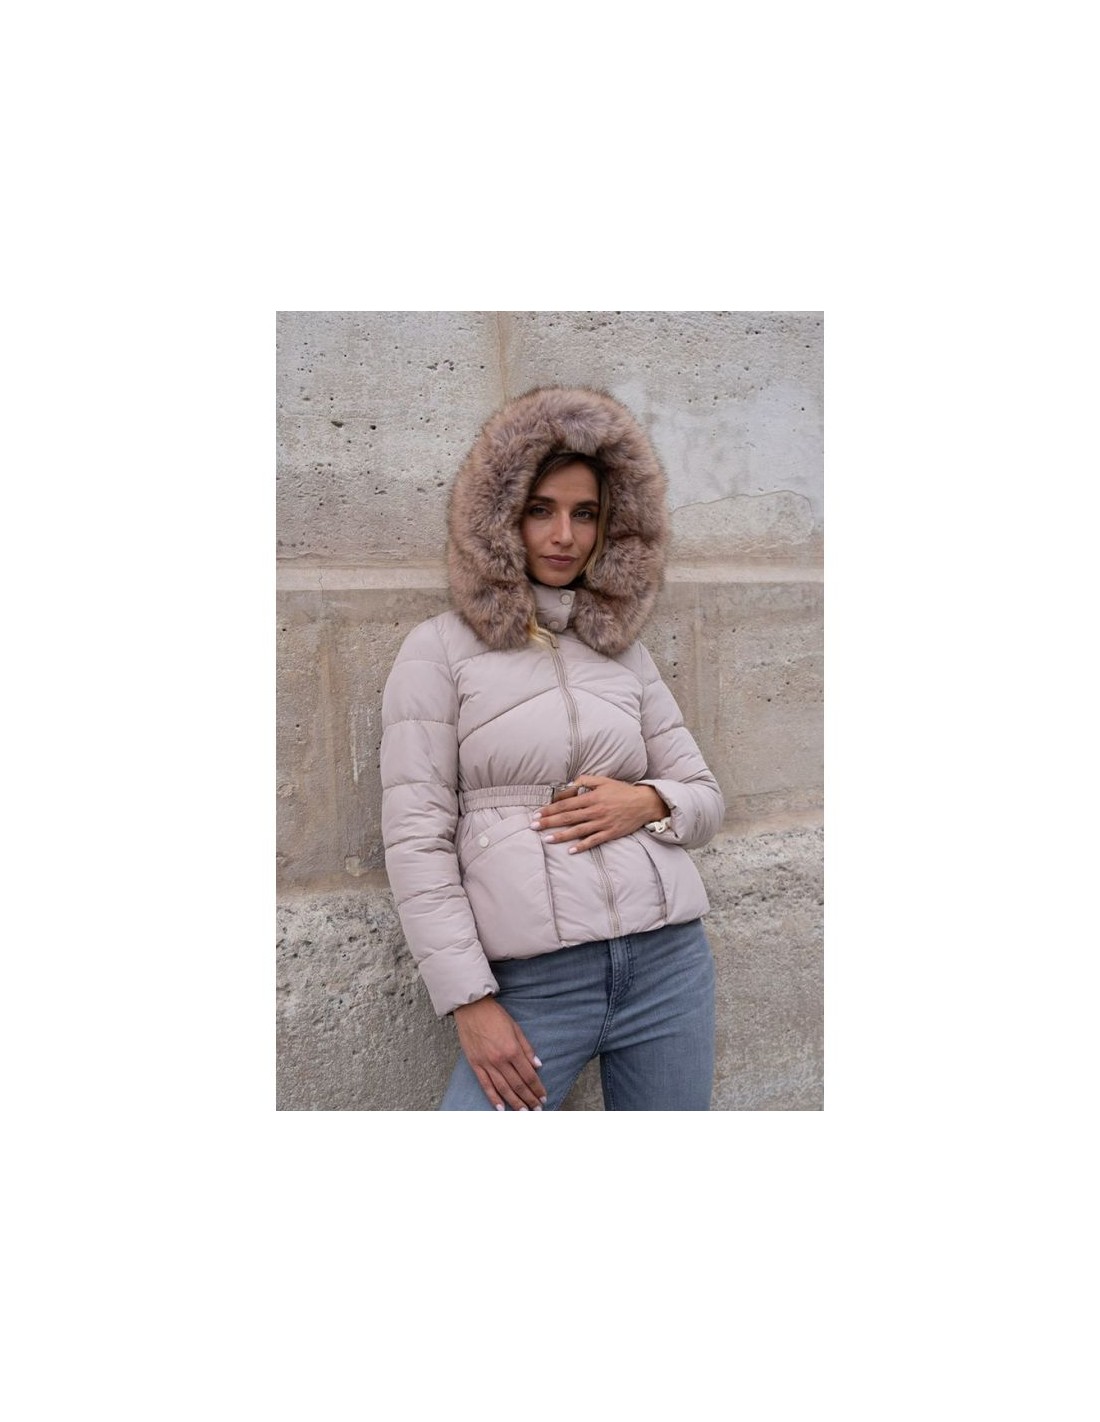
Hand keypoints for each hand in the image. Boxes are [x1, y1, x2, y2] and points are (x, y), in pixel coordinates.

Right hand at [453, 996, 547, 1110]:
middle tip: (537, 1110)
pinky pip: (485, 1085)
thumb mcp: (516, 1028)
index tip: (543, 1097)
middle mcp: (500, 1060)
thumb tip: (538, 1066)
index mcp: (512, 1049)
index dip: (537, 1088)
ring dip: (514, 1102)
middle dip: (529, 1099)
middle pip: (517, 1085)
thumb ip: (527, 1048)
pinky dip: (493, 1098)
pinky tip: (501, 1108)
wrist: (471, 1008)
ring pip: (503, 1088)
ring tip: (523, 1112)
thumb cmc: (495, 1016)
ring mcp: (486, 1063)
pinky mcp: (475, 1064)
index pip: (528, 1075)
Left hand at [530, 776, 668, 854]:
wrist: (644, 803)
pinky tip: (570, 850)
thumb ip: (586, 780)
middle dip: (549, 822)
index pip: (566, 803)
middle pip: (568, 817)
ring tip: (547, 839)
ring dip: (561, 835)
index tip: (537, 813)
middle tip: (534, 826)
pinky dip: (582, 846)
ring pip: (578, 830)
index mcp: (592, 797)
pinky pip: (594, 841)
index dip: (550, 808)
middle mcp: (595, 810)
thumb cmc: (622, 791)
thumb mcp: (604, 781)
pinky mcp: (610, 833)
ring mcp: (602, 823)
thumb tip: (569, 785)